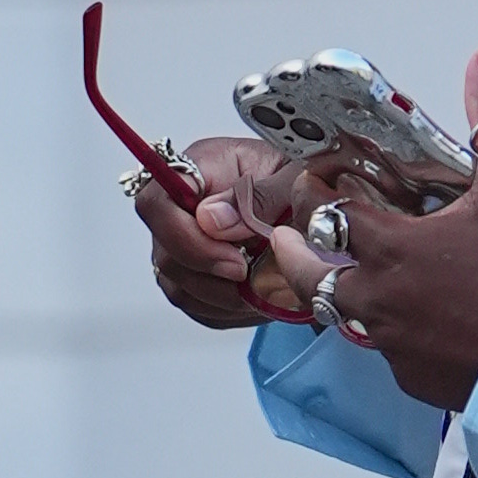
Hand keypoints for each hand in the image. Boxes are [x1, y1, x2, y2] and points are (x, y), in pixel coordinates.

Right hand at [135, 129, 314, 326]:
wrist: (321, 205)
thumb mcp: (295, 179)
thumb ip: (257, 198)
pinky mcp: (198, 275)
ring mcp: (187, 242)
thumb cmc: (306, 183)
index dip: (184, 237)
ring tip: (265, 287)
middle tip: (252, 275)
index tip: (233, 257)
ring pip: (179, 285)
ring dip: (222, 296)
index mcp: (201, 168)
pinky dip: (229, 309)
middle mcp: (185, 206)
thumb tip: (211, 220)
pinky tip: (259, 298)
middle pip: (165, 252)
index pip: (156, 203)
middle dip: (210, 273)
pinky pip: (198, 304)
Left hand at [267, 50, 477, 399]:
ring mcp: (393, 344)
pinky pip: (391, 356)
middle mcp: (379, 297)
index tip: (313, 188)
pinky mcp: (415, 380)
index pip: (329, 216)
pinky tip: (415, 329)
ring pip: (347, 318)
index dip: (318, 198)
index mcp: (392, 246)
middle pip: (311, 276)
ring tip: (346, 284)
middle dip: (294, 256)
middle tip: (286, 241)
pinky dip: (397, 339)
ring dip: (342, 298)